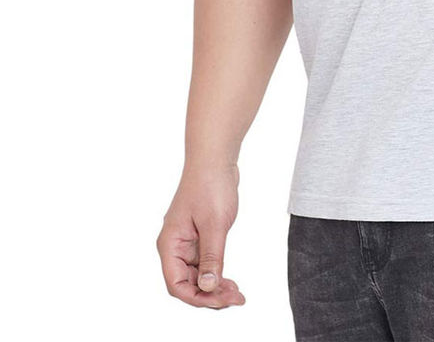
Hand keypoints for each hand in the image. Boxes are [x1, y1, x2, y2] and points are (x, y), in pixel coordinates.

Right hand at [157, 163, 245, 308]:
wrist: (216, 158)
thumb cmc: (211, 185)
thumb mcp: (215, 225)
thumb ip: (212, 258)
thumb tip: (208, 287)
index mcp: (170, 245)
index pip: (177, 284)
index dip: (198, 297)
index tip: (222, 300)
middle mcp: (175, 246)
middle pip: (187, 283)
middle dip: (210, 295)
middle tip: (236, 299)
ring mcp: (187, 241)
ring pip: (197, 275)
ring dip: (215, 286)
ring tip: (236, 293)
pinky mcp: (199, 236)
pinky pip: (205, 262)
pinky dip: (217, 272)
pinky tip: (231, 279)